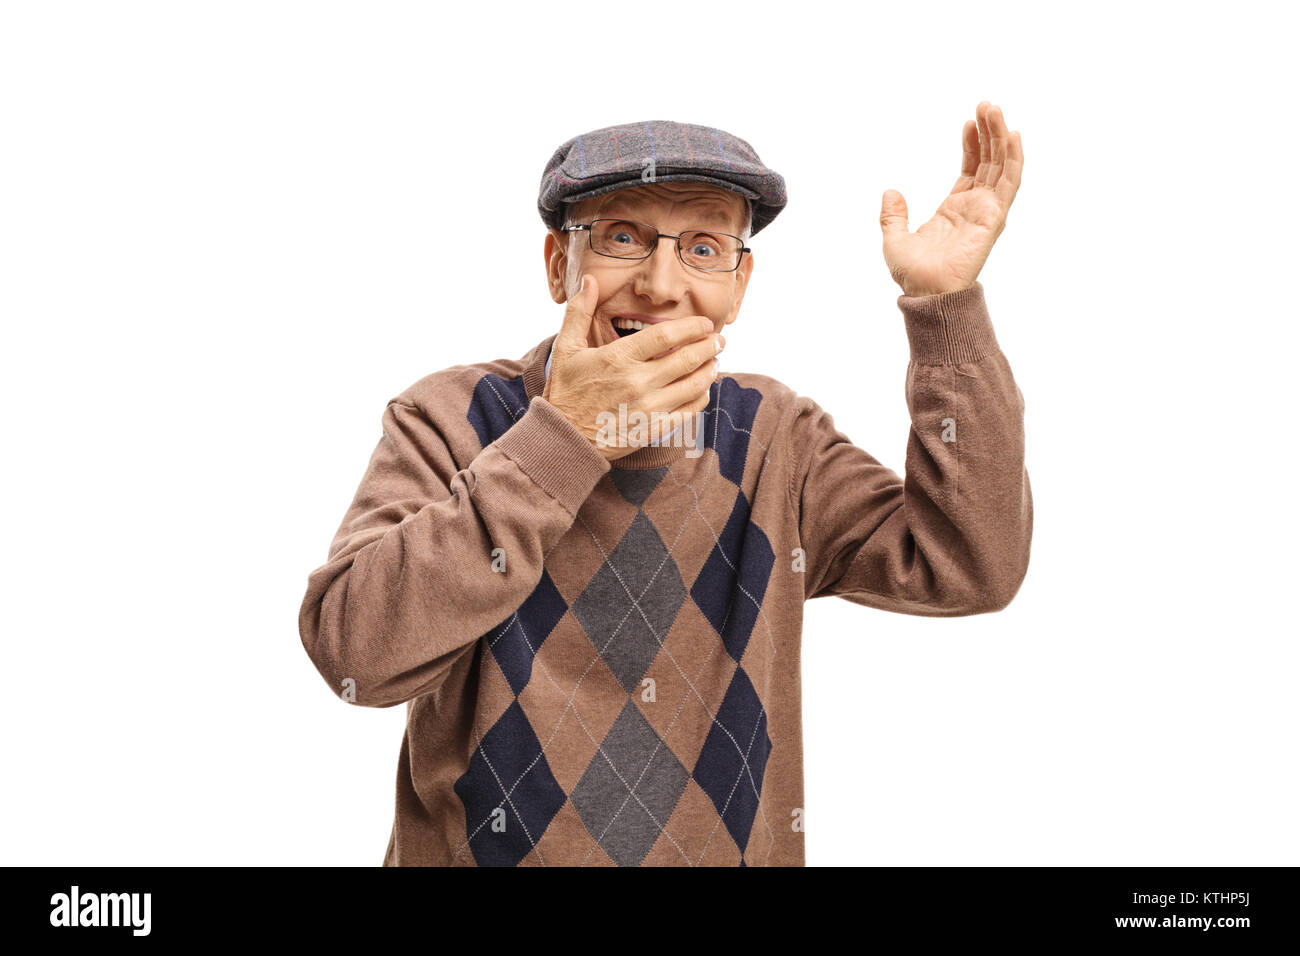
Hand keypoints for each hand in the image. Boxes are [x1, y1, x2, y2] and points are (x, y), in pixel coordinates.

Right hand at [543, 274, 722, 461]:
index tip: (704, 324)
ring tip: (715, 361)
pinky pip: (688, 411)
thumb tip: (588, 280)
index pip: (666, 335)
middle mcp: (637, 382)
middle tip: (719, 339)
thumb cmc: (565, 391)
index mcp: (618, 358)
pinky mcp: (653, 429)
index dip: (692, 327)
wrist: (564, 438)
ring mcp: (647, 408)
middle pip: (687, 359)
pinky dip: (701, 397)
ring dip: (710, 370)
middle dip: (709, 346)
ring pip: (693, 385)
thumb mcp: (566, 348)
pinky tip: (703, 388)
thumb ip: (578, 312)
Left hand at [880, 101, 1023, 296]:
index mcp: (955, 209)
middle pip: (988, 162)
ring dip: (1001, 137)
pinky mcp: (994, 217)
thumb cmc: (914, 274)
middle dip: (989, 132)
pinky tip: (1013, 136)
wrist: (926, 292)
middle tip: (986, 104)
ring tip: (995, 109)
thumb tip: (890, 192)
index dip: (971, 144)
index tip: (969, 121)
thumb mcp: (894, 239)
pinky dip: (1013, 159)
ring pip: (1000, 166)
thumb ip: (892, 215)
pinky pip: (1009, 183)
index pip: (970, 168)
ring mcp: (987, 211)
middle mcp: (975, 207)